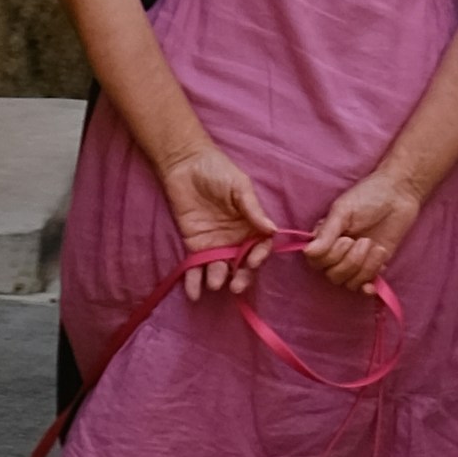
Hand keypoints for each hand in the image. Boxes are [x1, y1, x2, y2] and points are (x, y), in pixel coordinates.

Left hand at [161, 145, 273, 286]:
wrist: (185, 163)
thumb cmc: (217, 170)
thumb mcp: (240, 186)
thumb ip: (253, 209)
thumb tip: (272, 230)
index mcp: (251, 224)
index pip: (260, 247)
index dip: (259, 257)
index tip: (253, 261)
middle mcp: (235, 238)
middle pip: (242, 264)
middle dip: (242, 277)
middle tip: (235, 285)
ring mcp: (215, 244)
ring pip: (220, 269)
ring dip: (219, 280)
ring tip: (214, 283)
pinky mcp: (194, 246)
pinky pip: (196, 268)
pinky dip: (194, 282)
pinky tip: (193, 293)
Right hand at [299, 166, 421, 294]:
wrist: (399, 194)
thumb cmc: (368, 196)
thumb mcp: (343, 211)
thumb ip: (326, 233)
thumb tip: (308, 252)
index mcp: (325, 238)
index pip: (316, 261)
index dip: (330, 256)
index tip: (346, 239)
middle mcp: (337, 253)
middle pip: (333, 275)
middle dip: (351, 261)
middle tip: (365, 241)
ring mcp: (356, 262)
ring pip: (349, 283)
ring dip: (365, 268)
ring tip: (376, 247)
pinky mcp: (374, 267)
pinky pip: (365, 286)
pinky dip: (369, 284)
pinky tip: (374, 282)